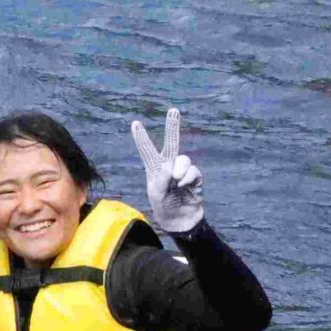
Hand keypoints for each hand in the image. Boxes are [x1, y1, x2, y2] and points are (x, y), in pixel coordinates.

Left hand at [129, 107, 205, 234]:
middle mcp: (168, 166)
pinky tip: (184, 187)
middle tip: (173, 110)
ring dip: (180, 170)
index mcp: (154, 169)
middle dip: (172, 126)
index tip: (135, 123)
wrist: (180, 220)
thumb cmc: (164, 207)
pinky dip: (188, 179)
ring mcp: (183, 170)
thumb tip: (170, 167)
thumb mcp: (156, 195)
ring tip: (176, 183)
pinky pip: (193, 171)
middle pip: (171, 143)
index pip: (147, 150)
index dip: (141, 137)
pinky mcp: (195, 177)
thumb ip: (160, 181)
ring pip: (183, 159)